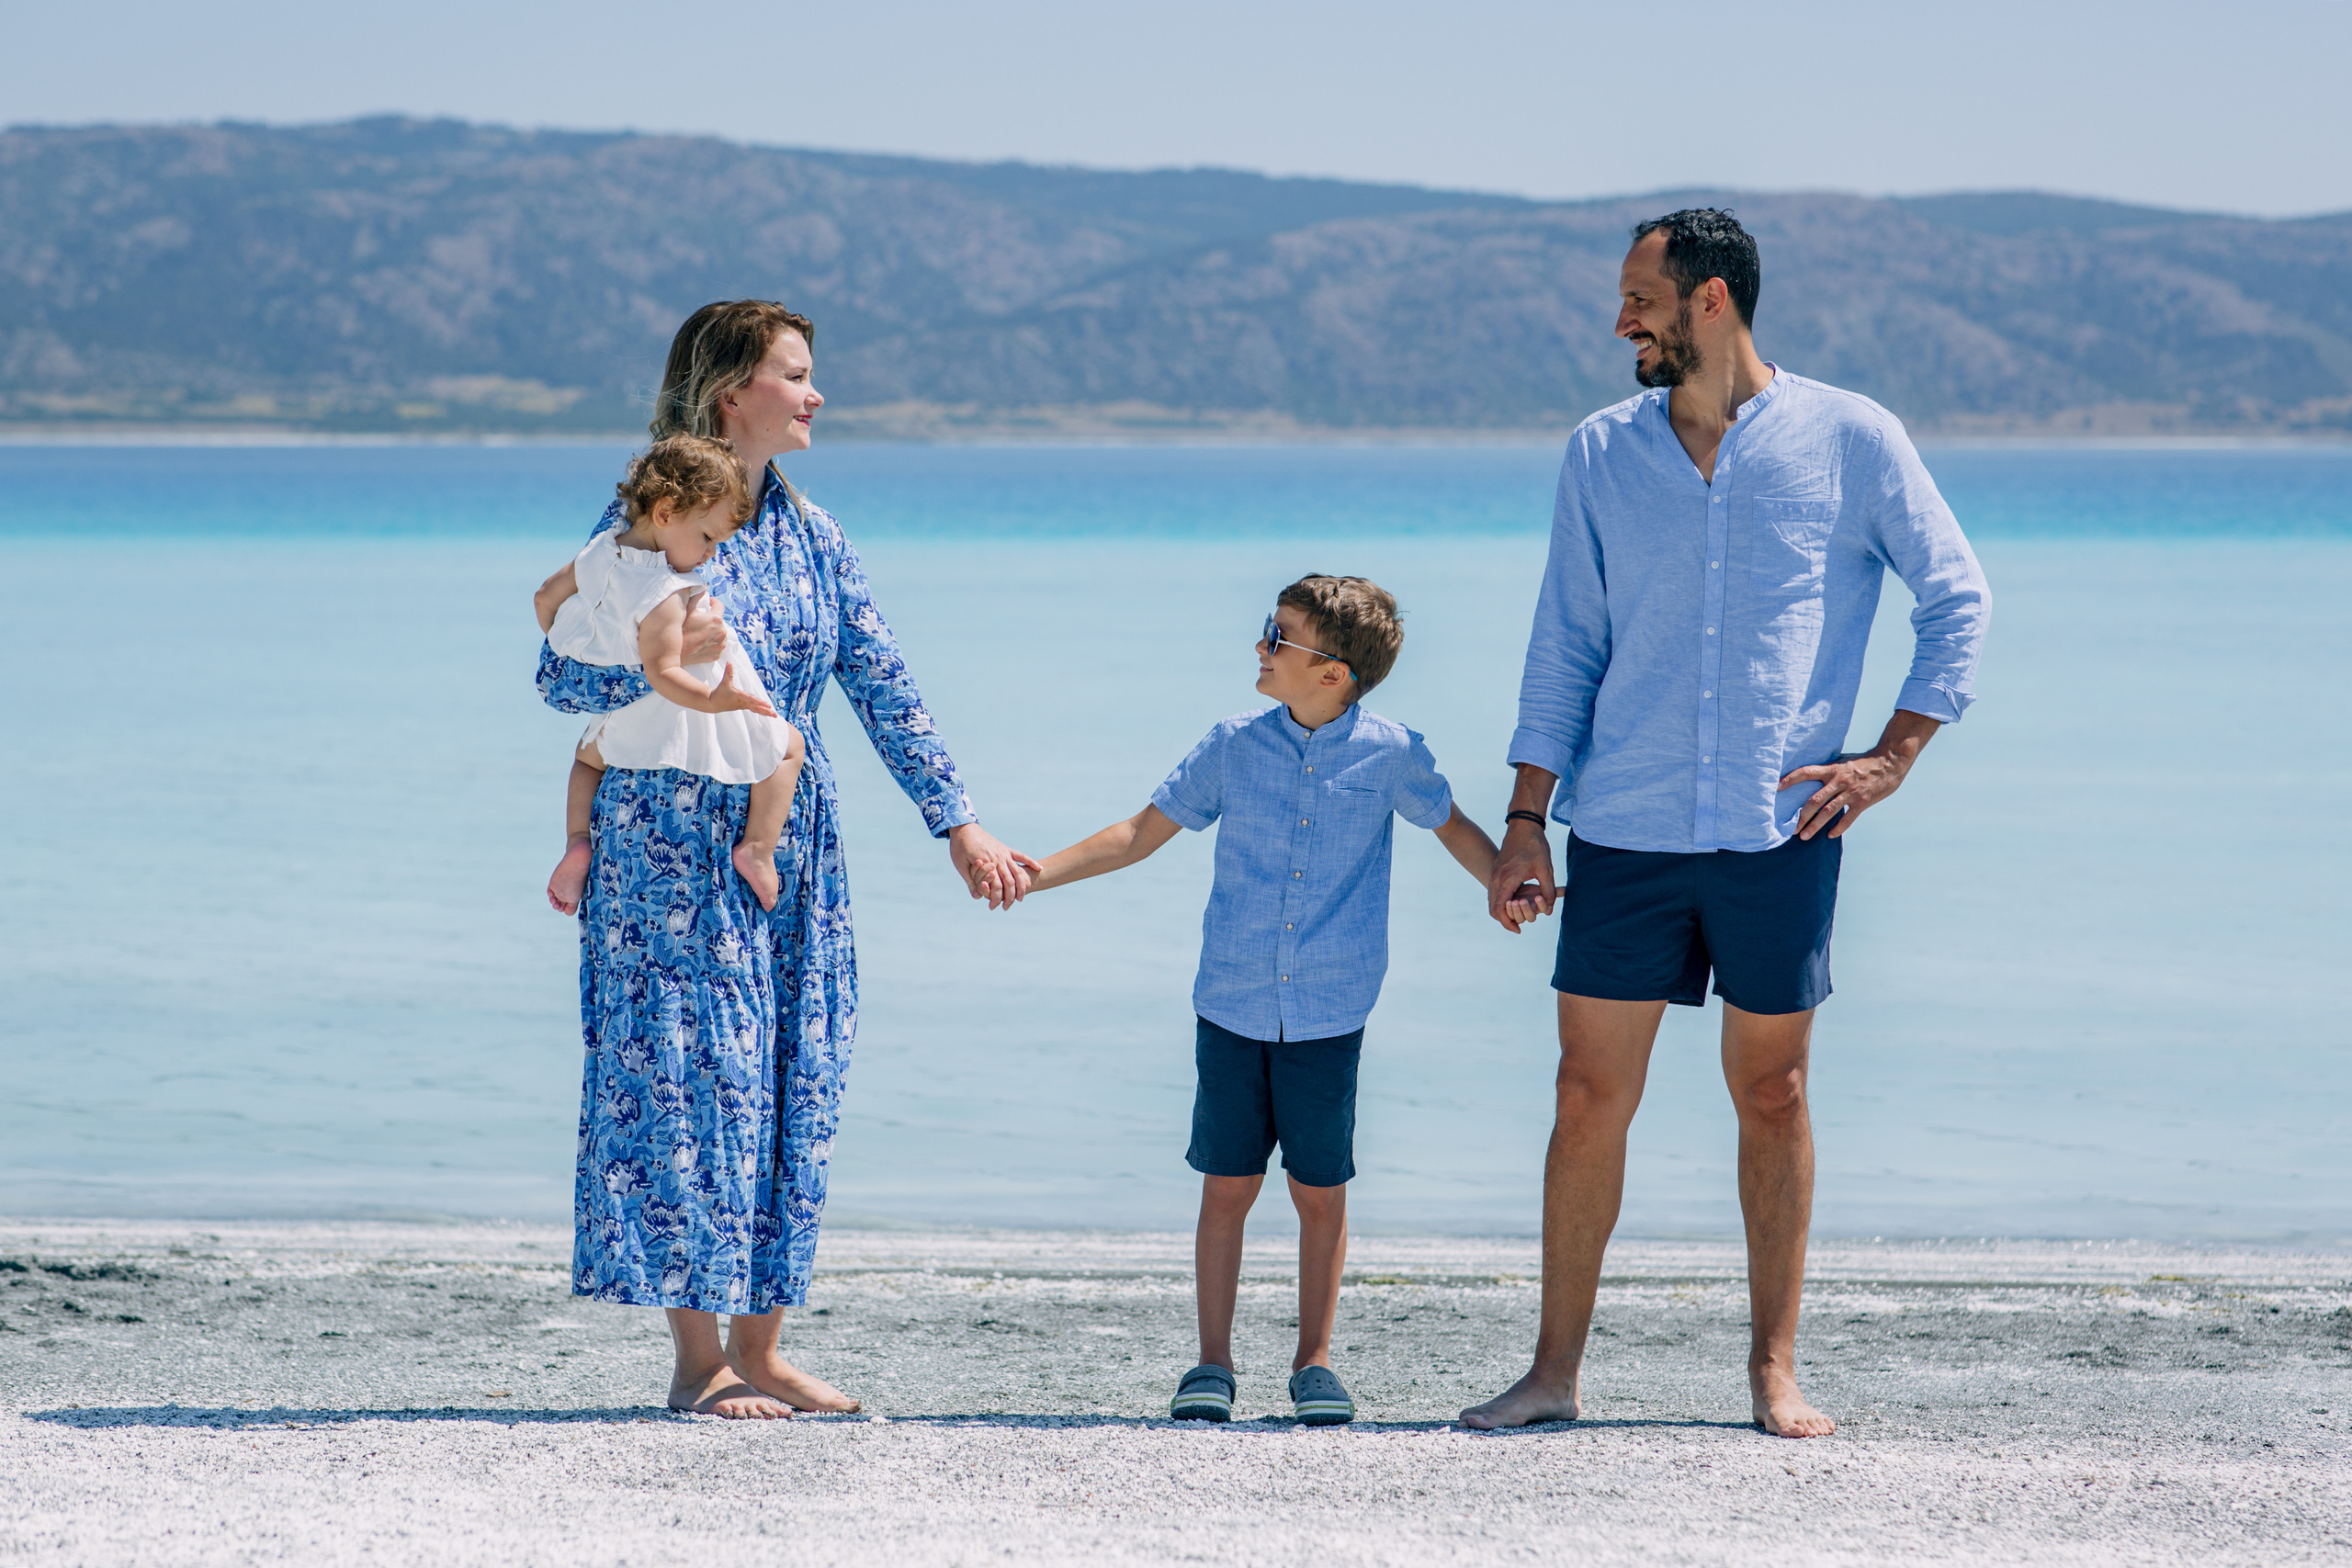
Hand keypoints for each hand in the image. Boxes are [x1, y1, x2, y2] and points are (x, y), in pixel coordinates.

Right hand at [681, 595, 727, 664]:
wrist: (675, 654)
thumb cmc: (680, 630)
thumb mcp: (687, 610)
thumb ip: (696, 596)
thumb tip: (703, 586)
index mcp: (716, 619)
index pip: (720, 605)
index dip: (713, 602)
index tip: (708, 602)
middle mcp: (722, 632)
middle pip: (719, 620)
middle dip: (711, 618)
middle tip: (700, 619)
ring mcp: (720, 645)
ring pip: (719, 633)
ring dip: (712, 630)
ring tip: (700, 631)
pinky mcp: (716, 655)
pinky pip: (716, 645)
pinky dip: (711, 642)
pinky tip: (701, 641)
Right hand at [706, 663, 778, 718]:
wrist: (714, 703)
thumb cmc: (720, 692)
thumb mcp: (724, 682)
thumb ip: (728, 672)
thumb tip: (729, 662)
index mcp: (739, 696)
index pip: (751, 699)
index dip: (759, 702)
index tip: (768, 705)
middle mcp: (743, 702)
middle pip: (756, 707)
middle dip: (766, 710)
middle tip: (775, 714)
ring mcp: (743, 706)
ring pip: (756, 710)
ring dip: (765, 712)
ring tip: (775, 715)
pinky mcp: (743, 707)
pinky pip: (754, 709)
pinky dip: (761, 711)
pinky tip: (768, 713)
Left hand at [947, 823, 1038, 911]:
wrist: (964, 827)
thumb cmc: (959, 846)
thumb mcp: (960, 864)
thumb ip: (970, 880)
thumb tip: (976, 896)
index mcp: (986, 863)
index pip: (996, 885)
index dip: (996, 898)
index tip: (994, 907)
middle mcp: (998, 858)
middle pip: (1009, 881)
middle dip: (1010, 896)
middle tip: (1007, 907)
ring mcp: (1004, 853)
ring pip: (1017, 871)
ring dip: (1021, 886)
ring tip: (1021, 898)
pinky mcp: (1006, 848)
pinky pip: (1021, 856)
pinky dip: (1031, 862)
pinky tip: (1039, 868)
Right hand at [1488, 821, 1554, 932]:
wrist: (1523, 825)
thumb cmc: (1535, 845)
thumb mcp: (1546, 869)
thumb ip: (1548, 890)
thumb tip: (1548, 909)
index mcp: (1507, 879)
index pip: (1499, 909)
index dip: (1507, 923)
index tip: (1518, 930)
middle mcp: (1496, 878)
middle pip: (1493, 908)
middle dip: (1505, 919)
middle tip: (1518, 926)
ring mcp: (1494, 874)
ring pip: (1492, 900)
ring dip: (1502, 910)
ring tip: (1518, 916)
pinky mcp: (1496, 870)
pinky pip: (1494, 892)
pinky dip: (1501, 901)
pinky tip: (1515, 902)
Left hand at [1779, 752, 1906, 838]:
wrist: (1890, 762)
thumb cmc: (1863, 763)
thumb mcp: (1843, 762)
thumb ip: (1828, 771)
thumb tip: (1809, 779)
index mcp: (1832, 769)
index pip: (1806, 773)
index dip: (1790, 779)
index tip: (1776, 788)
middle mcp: (1839, 781)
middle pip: (1814, 800)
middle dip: (1801, 816)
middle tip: (1791, 828)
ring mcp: (1851, 792)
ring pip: (1828, 812)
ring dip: (1814, 826)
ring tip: (1803, 836)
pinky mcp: (1862, 802)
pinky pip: (1847, 818)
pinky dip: (1837, 828)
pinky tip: (1829, 835)